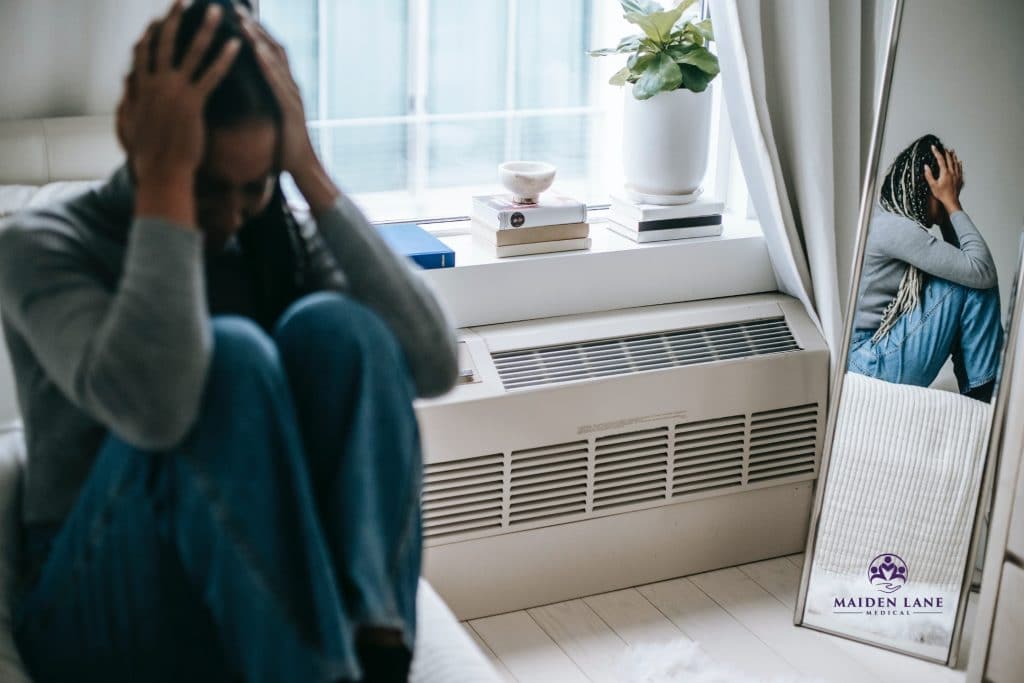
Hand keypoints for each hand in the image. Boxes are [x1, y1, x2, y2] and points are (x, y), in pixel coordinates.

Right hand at [118, 1, 239, 223]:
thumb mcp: (132, 124)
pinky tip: (236, 45)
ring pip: (191, 52)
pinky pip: (212, 75)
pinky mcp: (192, 103)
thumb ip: (131, 102)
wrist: (161, 171)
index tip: (158, 19)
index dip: (151, 34)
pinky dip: (224, 58)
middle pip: (165, 43)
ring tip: (216, 12)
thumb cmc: (149, 155)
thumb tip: (126, 90)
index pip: (144, 52)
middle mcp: (155, 84)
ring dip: (204, 29)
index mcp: (141, 88)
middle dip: (174, 18)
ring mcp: (174, 91)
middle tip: (183, 0)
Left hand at [237, 7, 339, 214]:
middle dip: (254, 27)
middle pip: (273, 47)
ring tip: (242, 21)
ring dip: (258, 39)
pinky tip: (255, 50)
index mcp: (283, 88)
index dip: (253, 32)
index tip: (235, 15)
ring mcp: (292, 96)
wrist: (303, 168)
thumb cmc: (283, 148)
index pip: (268, 52)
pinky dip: (267, 64)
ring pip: (276, 60)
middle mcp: (290, 86)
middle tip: (235, 7)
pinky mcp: (291, 108)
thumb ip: (259, 103)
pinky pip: (277, 82)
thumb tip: (240, 95)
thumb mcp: (268, 120)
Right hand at [923, 144, 963, 213]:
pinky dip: (959, 164)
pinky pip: (960, 168)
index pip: (940, 160)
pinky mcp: (959, 178)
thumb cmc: (942, 194)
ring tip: (952, 151)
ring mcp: (957, 175)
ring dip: (953, 156)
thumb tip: (926, 167)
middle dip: (946, 153)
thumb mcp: (932, 185)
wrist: (951, 200)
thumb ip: (929, 175)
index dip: (936, 152)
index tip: (933, 147)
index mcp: (945, 173)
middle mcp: (952, 172)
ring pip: (956, 163)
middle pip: (949, 159)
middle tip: (943, 148)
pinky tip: (959, 161)